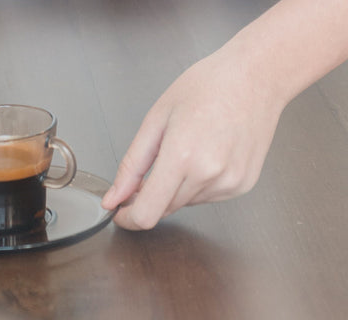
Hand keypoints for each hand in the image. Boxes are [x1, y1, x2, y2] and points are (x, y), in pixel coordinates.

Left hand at [101, 52, 285, 229]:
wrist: (256, 77)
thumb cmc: (208, 86)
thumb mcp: (156, 119)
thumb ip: (131, 165)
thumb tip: (114, 198)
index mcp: (182, 156)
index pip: (147, 214)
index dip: (128, 218)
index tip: (120, 211)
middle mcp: (209, 176)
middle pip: (164, 209)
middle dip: (150, 195)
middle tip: (154, 163)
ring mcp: (229, 183)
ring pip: (184, 203)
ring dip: (175, 188)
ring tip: (188, 148)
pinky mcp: (243, 185)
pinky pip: (206, 197)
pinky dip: (197, 184)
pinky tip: (206, 154)